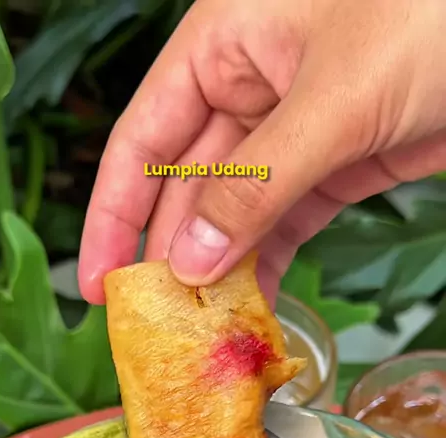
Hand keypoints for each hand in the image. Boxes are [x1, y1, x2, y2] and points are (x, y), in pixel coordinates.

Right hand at [79, 0, 445, 306]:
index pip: (144, 140)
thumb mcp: (333, 100)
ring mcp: (293, 129)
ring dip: (221, 270)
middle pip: (187, 186)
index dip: (114, 214)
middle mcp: (248, 85)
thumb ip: (257, 183)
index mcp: (223, 44)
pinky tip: (252, 305)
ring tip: (204, 330)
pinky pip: (286, 221)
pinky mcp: (336, 162)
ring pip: (237, 211)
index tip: (100, 282)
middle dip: (172, 256)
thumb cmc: (431, 15)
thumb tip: (189, 258)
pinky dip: (269, 263)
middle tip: (160, 327)